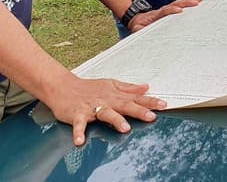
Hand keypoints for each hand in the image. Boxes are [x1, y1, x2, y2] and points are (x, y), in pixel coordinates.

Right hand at [46, 76, 165, 145]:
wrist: (62, 87)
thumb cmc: (88, 88)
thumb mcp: (111, 84)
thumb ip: (129, 88)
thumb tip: (146, 87)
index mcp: (115, 95)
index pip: (136, 98)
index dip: (150, 101)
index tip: (164, 105)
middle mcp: (106, 101)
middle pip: (125, 105)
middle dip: (139, 111)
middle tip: (151, 116)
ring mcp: (92, 108)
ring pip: (105, 113)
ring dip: (115, 120)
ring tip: (125, 128)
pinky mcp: (77, 114)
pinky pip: (78, 124)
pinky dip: (79, 132)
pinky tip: (80, 141)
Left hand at [127, 0, 201, 32]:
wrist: (138, 19)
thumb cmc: (140, 25)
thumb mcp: (137, 28)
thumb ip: (138, 30)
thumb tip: (138, 31)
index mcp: (156, 16)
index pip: (164, 11)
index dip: (171, 10)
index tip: (179, 10)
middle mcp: (163, 10)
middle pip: (175, 4)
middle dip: (185, 3)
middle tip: (195, 2)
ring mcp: (168, 9)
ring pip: (179, 3)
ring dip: (189, 0)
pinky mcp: (172, 10)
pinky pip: (181, 4)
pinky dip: (189, 1)